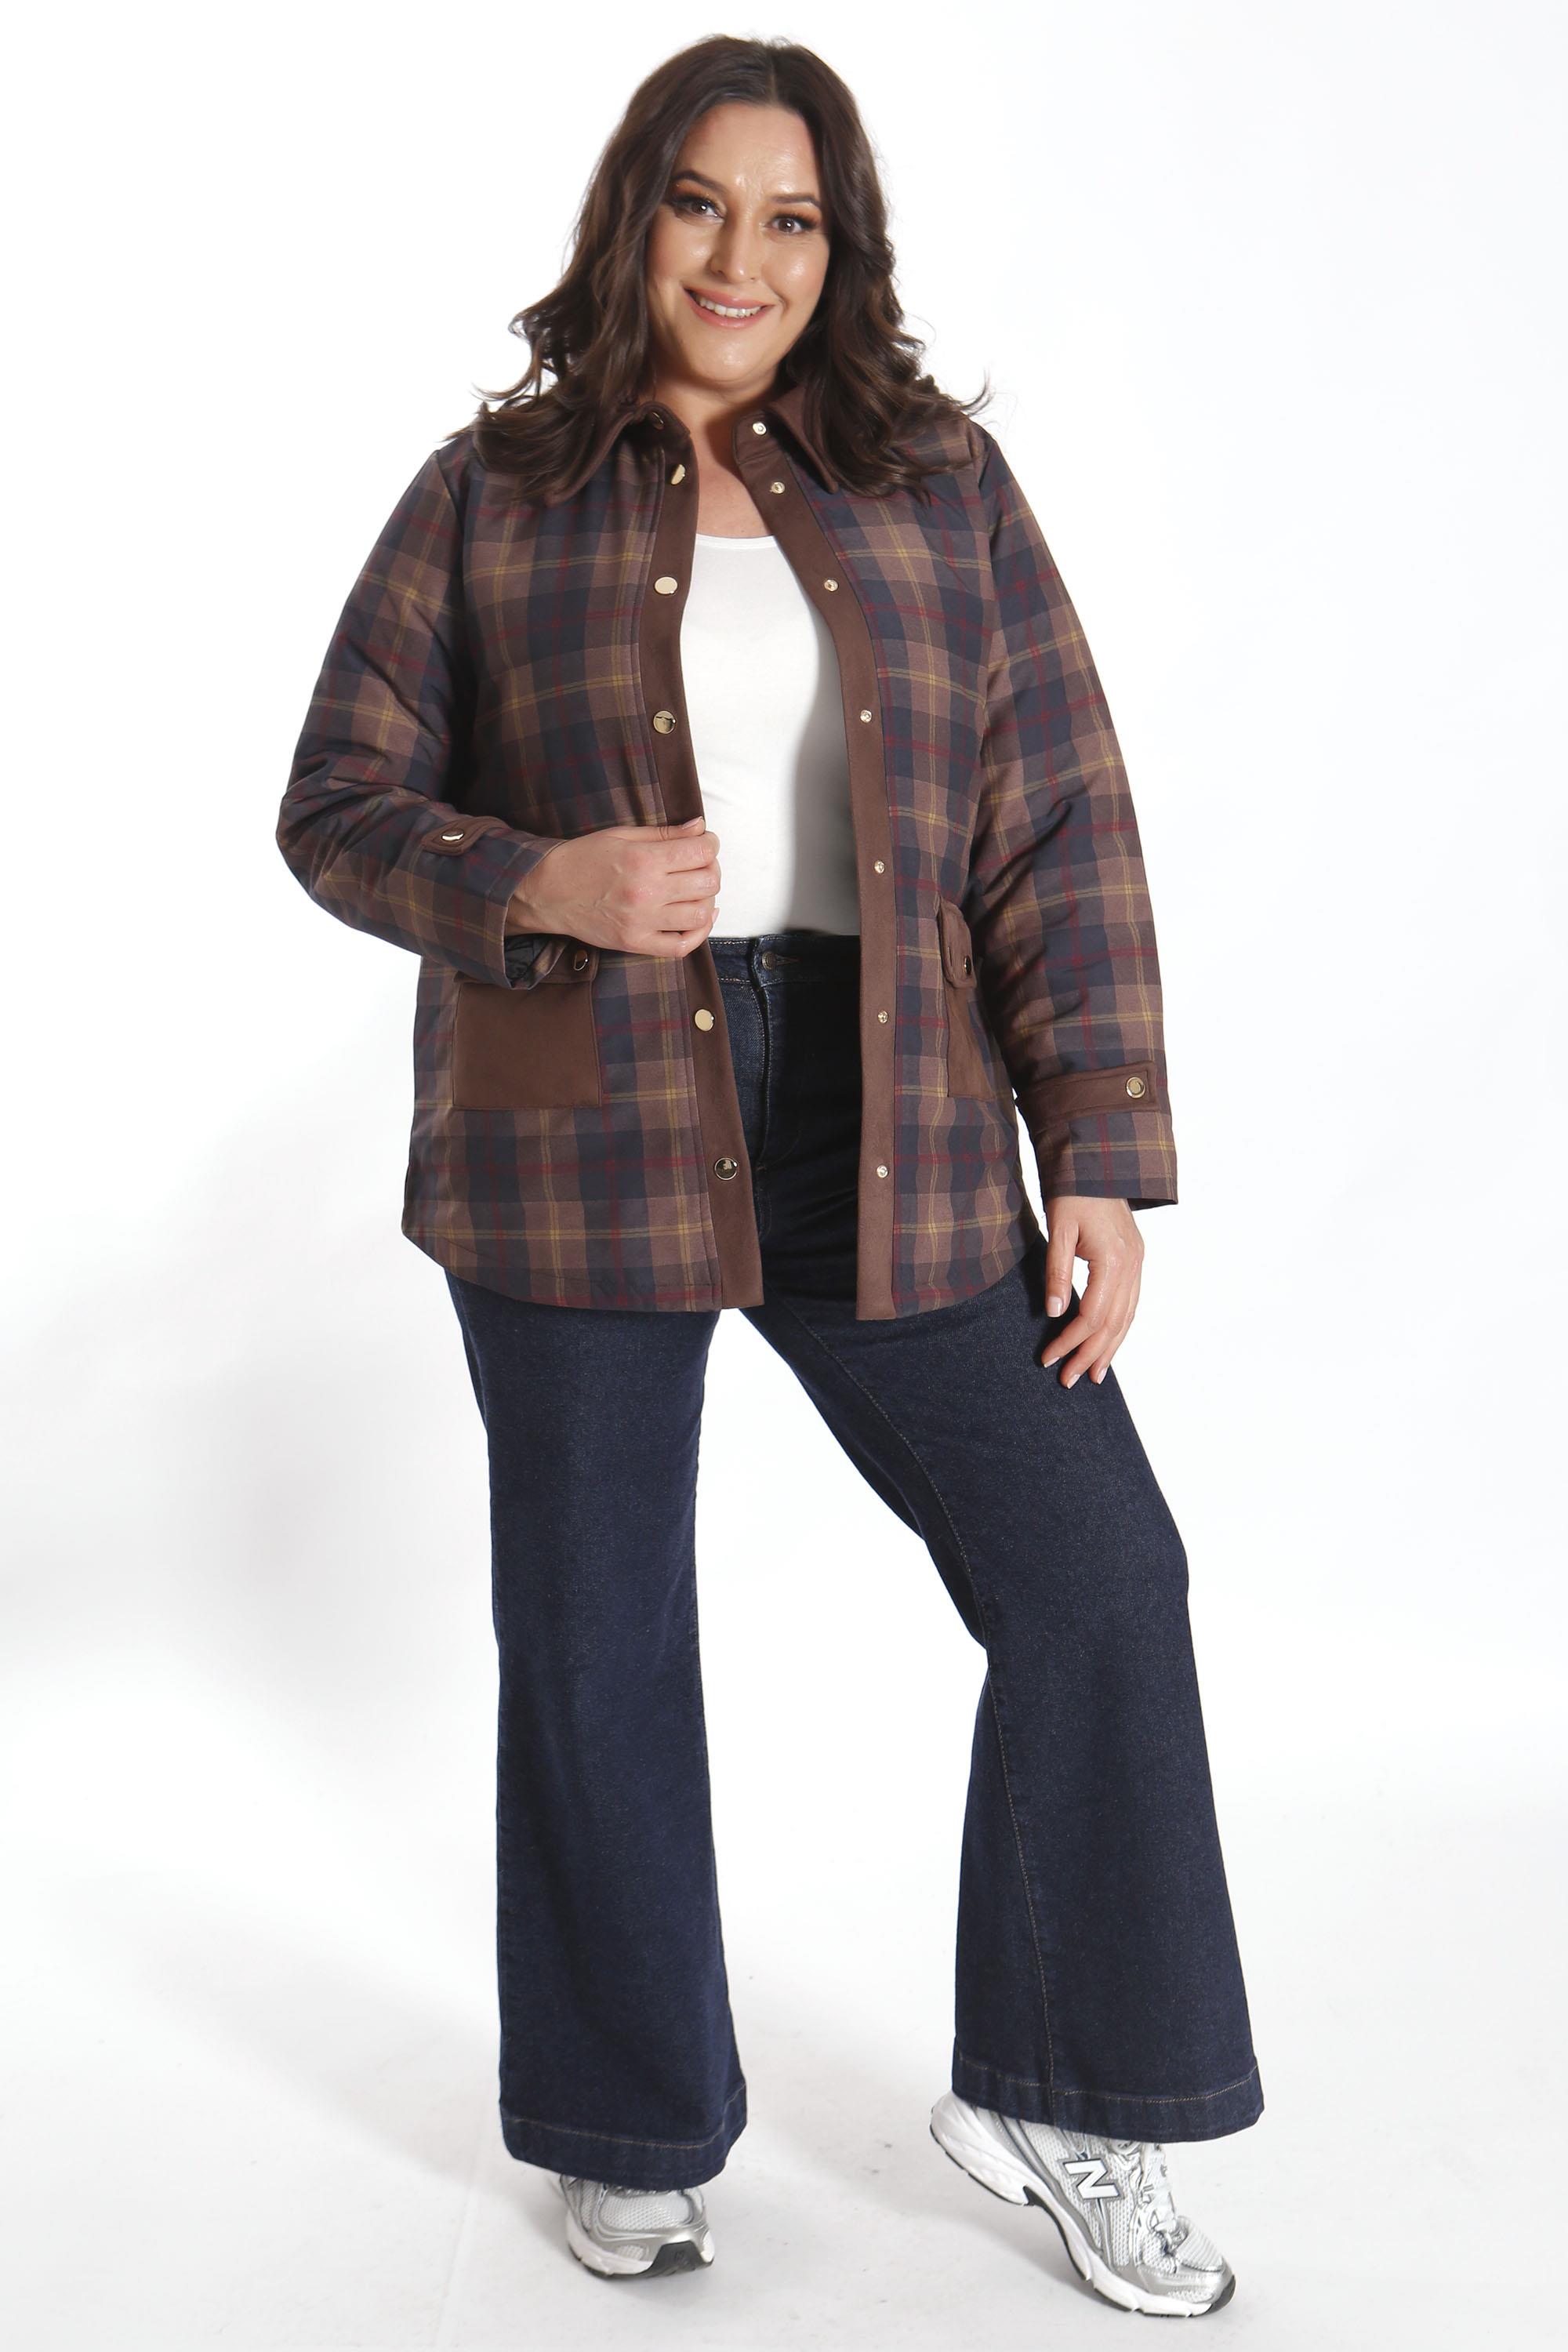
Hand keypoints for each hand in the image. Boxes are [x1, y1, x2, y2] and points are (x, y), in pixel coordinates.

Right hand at [505, 815, 720, 956]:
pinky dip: (699, 933)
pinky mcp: (636, 943)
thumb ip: (664, 834)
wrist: (548, 892)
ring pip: (701, 914)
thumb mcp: (621, 835)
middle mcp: (647, 892)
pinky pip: (682, 946)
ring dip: (708, 899)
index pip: (701, 852)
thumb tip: (700, 828)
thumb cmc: (583, 859)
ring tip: (697, 889)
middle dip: (712, 869)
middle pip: (707, 883)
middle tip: (701, 865)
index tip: (706, 842)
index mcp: (643, 860)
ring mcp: (642, 922)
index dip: (711, 844)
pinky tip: (700, 918)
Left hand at [1037, 1196, 1143, 1387]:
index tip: (1049, 1358)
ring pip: (1127, 1317)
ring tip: (1094, 1373)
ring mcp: (1138, 1263)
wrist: (1097, 1162)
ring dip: (1110, 1348)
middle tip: (1069, 1380)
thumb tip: (1056, 1313)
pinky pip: (1131, 1303)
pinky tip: (1109, 1341)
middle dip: (1090, 1354)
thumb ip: (1057, 1272)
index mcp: (1114, 1260)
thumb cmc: (1073, 1192)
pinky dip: (1120, 1327)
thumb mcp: (1058, 1229)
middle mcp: (1133, 1266)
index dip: (1071, 1341)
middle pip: (1113, 1324)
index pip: (1093, 1316)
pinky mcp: (1136, 1259)